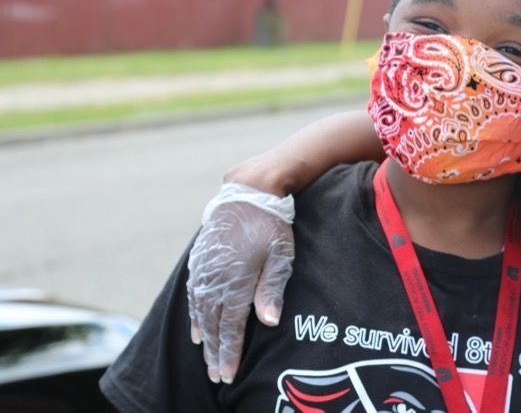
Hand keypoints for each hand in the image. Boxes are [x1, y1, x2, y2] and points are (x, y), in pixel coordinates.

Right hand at [186, 184, 294, 383]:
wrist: (248, 191)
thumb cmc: (272, 224)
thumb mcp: (281, 255)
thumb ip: (272, 289)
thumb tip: (268, 323)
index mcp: (236, 280)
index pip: (230, 326)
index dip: (229, 352)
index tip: (228, 374)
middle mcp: (215, 279)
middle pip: (212, 325)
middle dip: (215, 353)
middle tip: (217, 377)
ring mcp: (203, 270)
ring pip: (200, 313)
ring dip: (204, 338)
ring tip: (207, 359)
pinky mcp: (199, 261)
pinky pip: (193, 296)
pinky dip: (194, 316)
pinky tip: (196, 330)